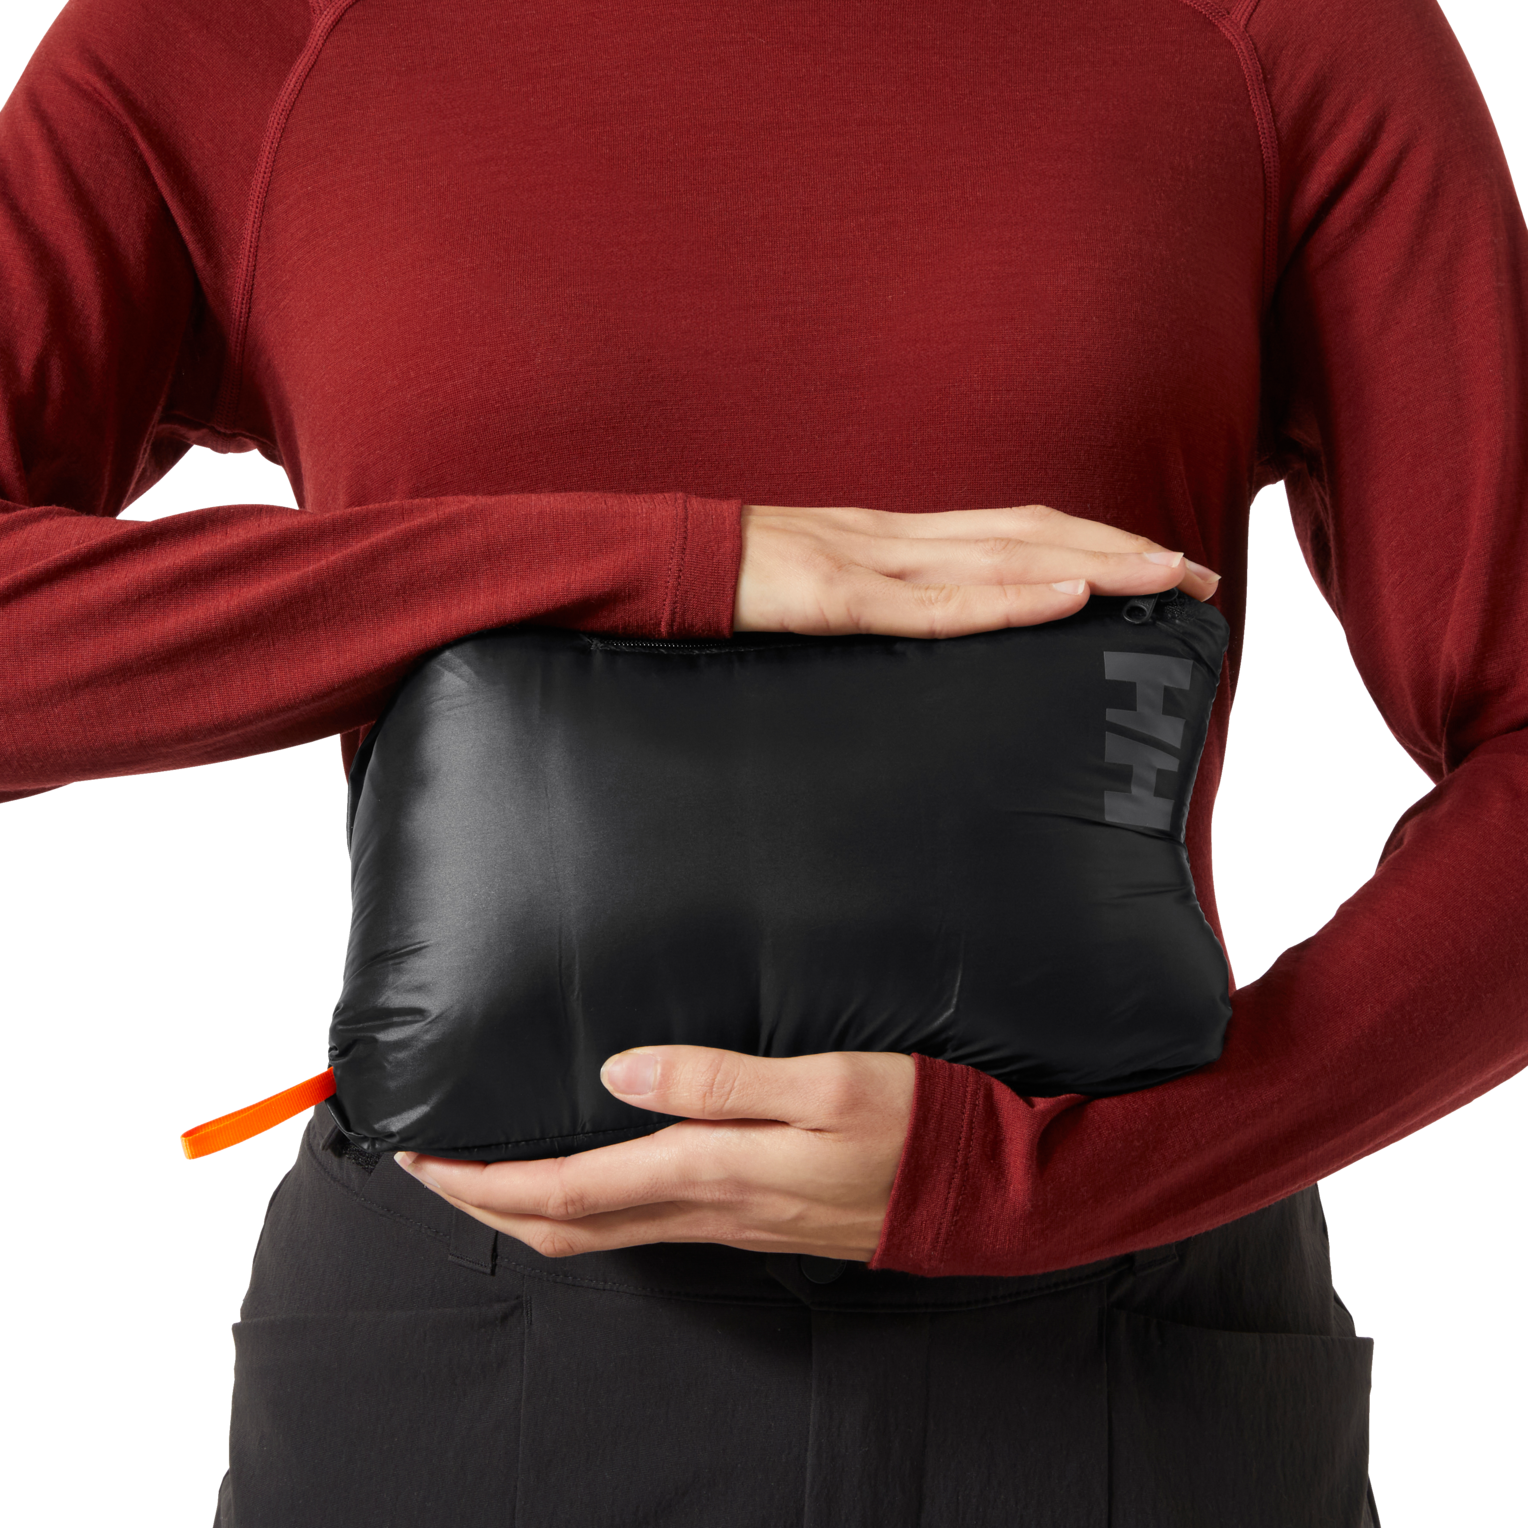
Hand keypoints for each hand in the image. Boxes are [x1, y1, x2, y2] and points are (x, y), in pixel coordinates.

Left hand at [394, 1045, 916, 1261]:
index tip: (426, 1158)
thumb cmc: (911, 1125)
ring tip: (490, 1170)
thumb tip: (619, 1074)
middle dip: (486, 1205)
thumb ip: (719, 1080)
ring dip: (528, 1208)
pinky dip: (585, 1206)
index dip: (486, 1181)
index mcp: (714, 1170)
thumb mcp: (823, 1082)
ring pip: (598, 1232)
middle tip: (431, 1171)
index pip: (568, 1189)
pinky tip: (585, 1173)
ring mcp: (728, 1223)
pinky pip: (640, 1227)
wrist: (978, 1192)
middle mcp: (708, 1208)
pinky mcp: (750, 1219)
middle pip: (565, 1226)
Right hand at [734, 501, 1219, 635]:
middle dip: (1121, 553)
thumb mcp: (824, 589)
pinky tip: (1063, 601)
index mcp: (899, 536)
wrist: (660, 562)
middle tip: (1198, 577)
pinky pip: (934, 603)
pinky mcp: (839, 598)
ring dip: (1090, 568)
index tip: (1158, 567)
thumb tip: (941, 637)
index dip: (1094, 542)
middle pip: (1033, 535)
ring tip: (1163, 579)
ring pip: (1003, 559)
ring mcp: (871, 562)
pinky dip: (1007, 601)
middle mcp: (900, 536)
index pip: (1018, 530)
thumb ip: (882, 603)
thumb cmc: (737, 583)